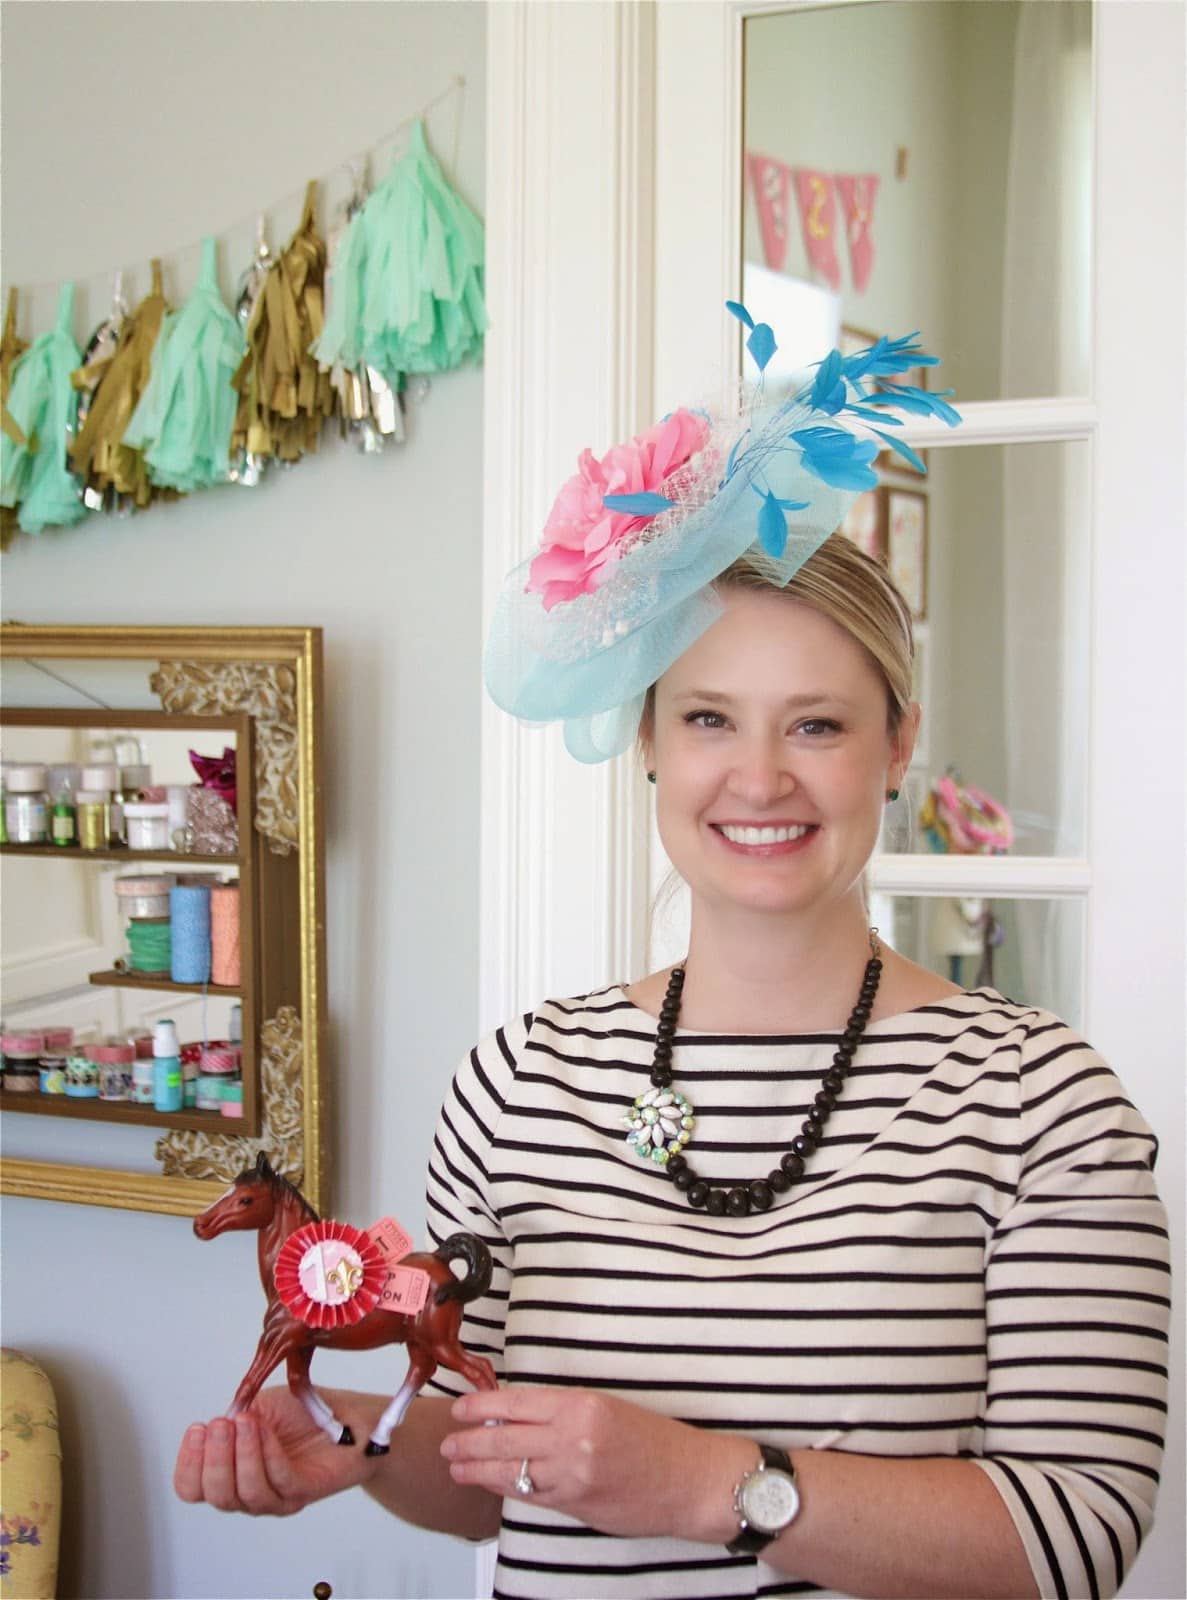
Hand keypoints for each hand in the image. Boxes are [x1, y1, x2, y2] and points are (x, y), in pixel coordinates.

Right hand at [174, 1387, 379, 1515]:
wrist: (346, 1417)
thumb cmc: (299, 1414)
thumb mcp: (258, 1407)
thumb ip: (234, 1418)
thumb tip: (214, 1426)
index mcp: (230, 1472)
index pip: (193, 1487)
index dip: (188, 1463)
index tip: (197, 1429)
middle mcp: (249, 1491)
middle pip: (217, 1495)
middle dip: (214, 1458)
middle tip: (220, 1425)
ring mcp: (276, 1496)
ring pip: (246, 1493)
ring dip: (241, 1455)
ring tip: (243, 1422)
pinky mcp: (303, 1491)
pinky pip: (280, 1480)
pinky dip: (268, 1454)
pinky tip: (265, 1431)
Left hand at [442, 1386, 752, 1540]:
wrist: (688, 1480)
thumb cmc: (655, 1441)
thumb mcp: (609, 1409)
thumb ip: (565, 1412)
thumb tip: (520, 1413)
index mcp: (582, 1404)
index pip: (519, 1402)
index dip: (483, 1406)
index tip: (461, 1408)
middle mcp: (574, 1437)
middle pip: (507, 1436)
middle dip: (470, 1440)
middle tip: (448, 1442)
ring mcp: (573, 1473)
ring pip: (512, 1469)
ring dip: (478, 1468)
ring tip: (456, 1467)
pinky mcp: (576, 1503)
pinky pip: (530, 1494)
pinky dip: (504, 1488)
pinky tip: (488, 1484)